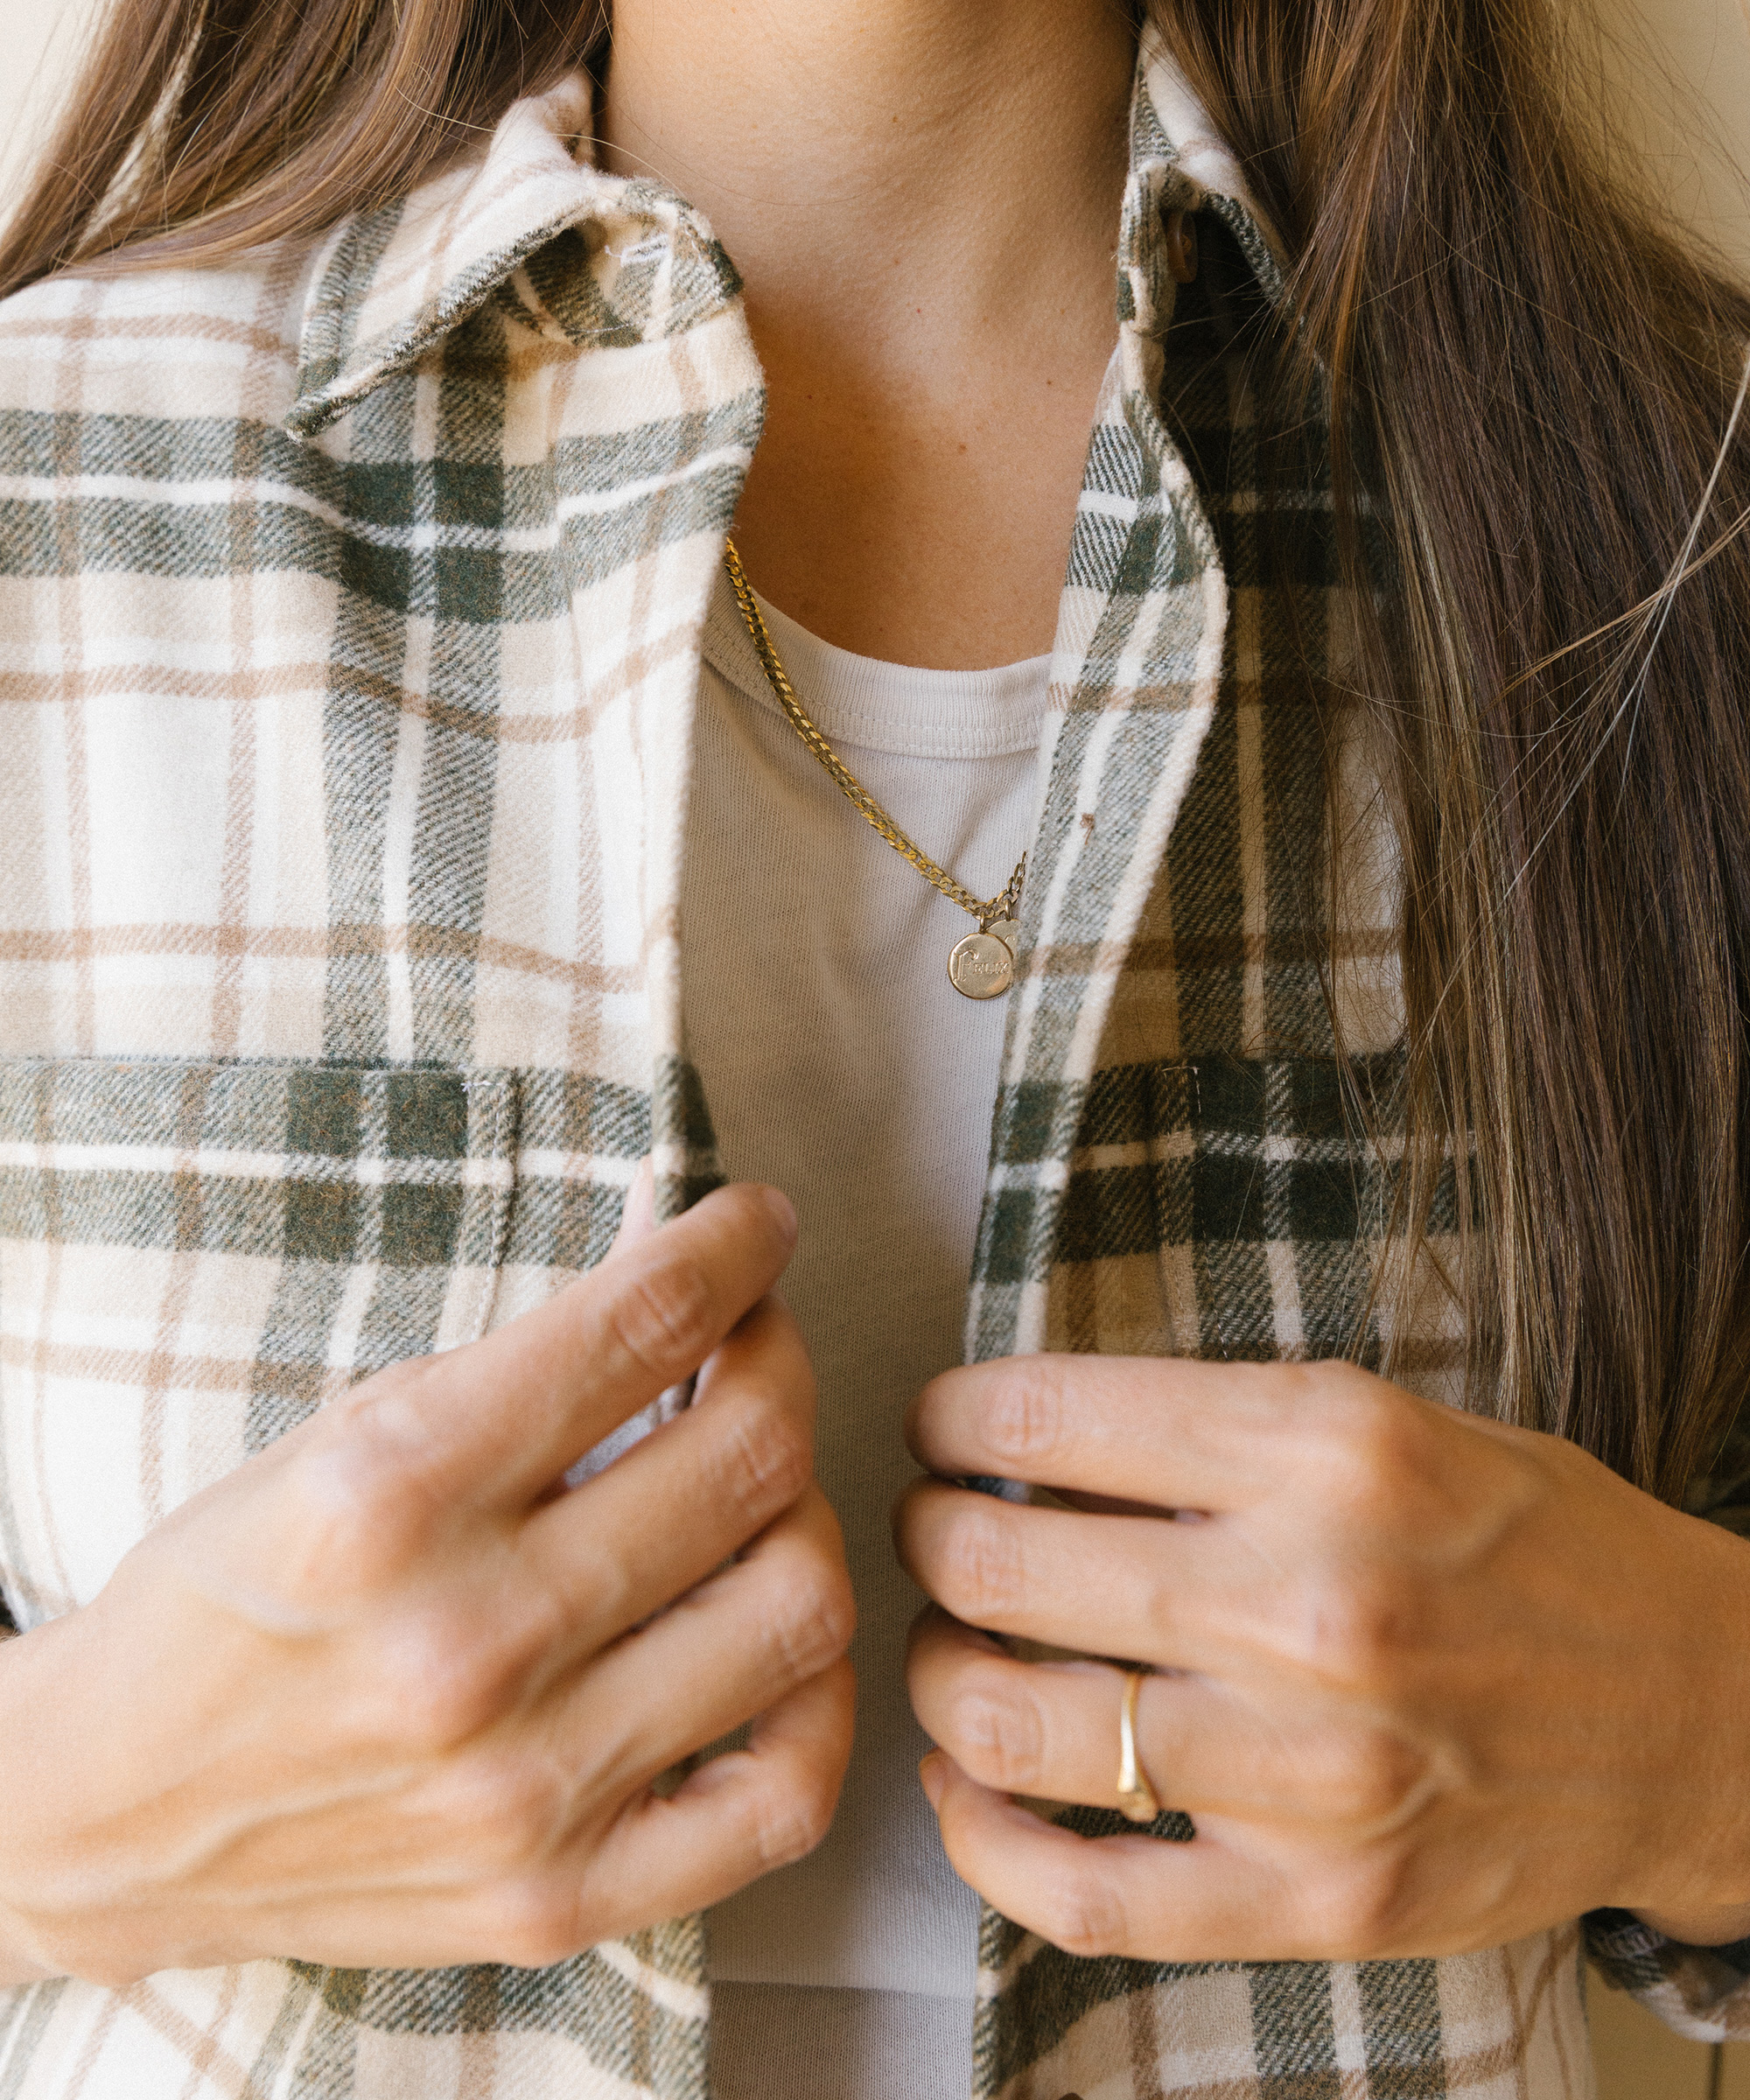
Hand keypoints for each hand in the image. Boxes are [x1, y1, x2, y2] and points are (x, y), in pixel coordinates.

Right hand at [0, 1176, 853, 1984]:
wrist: (103, 1813)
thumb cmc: (234, 1595)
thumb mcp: (342, 1433)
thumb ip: (524, 1362)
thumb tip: (681, 1261)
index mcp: (392, 1494)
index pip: (644, 1324)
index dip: (737, 1244)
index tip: (759, 1223)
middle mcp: (466, 1640)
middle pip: (751, 1455)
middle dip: (780, 1360)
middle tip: (754, 1346)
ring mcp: (521, 1786)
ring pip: (797, 1607)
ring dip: (803, 1514)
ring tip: (754, 1495)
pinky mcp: (557, 1896)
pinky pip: (782, 1797)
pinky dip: (819, 1705)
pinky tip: (774, 1646)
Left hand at [897, 1355, 1749, 1962]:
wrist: (1696, 1717)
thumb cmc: (1531, 1548)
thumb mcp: (1391, 1420)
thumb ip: (1217, 1424)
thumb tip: (1024, 1433)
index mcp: (1327, 1448)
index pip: (1045, 1417)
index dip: (951, 1417)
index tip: (940, 1425)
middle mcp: (1309, 1601)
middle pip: (998, 1565)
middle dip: (928, 1534)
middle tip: (934, 1529)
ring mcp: (1308, 1769)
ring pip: (1006, 1725)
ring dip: (936, 1676)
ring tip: (951, 1649)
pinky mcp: (1314, 1902)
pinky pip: (1081, 1895)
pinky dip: (983, 1844)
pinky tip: (966, 1790)